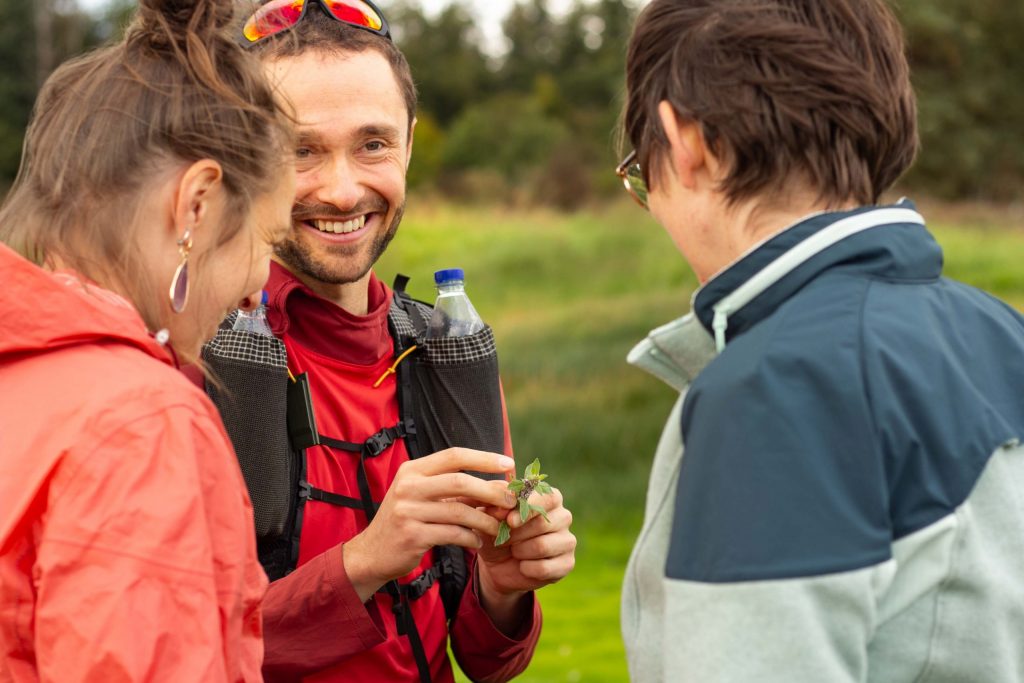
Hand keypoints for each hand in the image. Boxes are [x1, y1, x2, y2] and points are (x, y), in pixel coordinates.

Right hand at [343, 448, 516, 601]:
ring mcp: (408, 511)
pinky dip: (470, 538)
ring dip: (484, 520)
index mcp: (412, 470)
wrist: (372, 553)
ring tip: (496, 528)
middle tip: (511, 501)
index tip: (508, 462)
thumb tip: (498, 484)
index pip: (453, 455)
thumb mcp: (423, 497)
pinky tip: (476, 542)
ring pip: (459, 511)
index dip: (483, 458)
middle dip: (490, 490)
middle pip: (459, 481)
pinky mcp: (412, 535)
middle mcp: (408, 486)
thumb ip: (454, 489)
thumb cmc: (406, 521)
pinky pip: (452, 534)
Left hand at [474, 487, 575, 629]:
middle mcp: (563, 516)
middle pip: (542, 523)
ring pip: (542, 546)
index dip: (528, 508)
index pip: (547, 497)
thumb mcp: (487, 517)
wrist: (498, 564)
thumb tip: (501, 507)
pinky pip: (545, 568)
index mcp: (549, 497)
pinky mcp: (567, 563)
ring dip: (520, 551)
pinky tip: (523, 566)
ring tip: (515, 551)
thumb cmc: (496, 532)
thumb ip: (492, 506)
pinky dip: (527, 569)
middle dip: (516, 534)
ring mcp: (568, 540)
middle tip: (505, 539)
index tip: (510, 521)